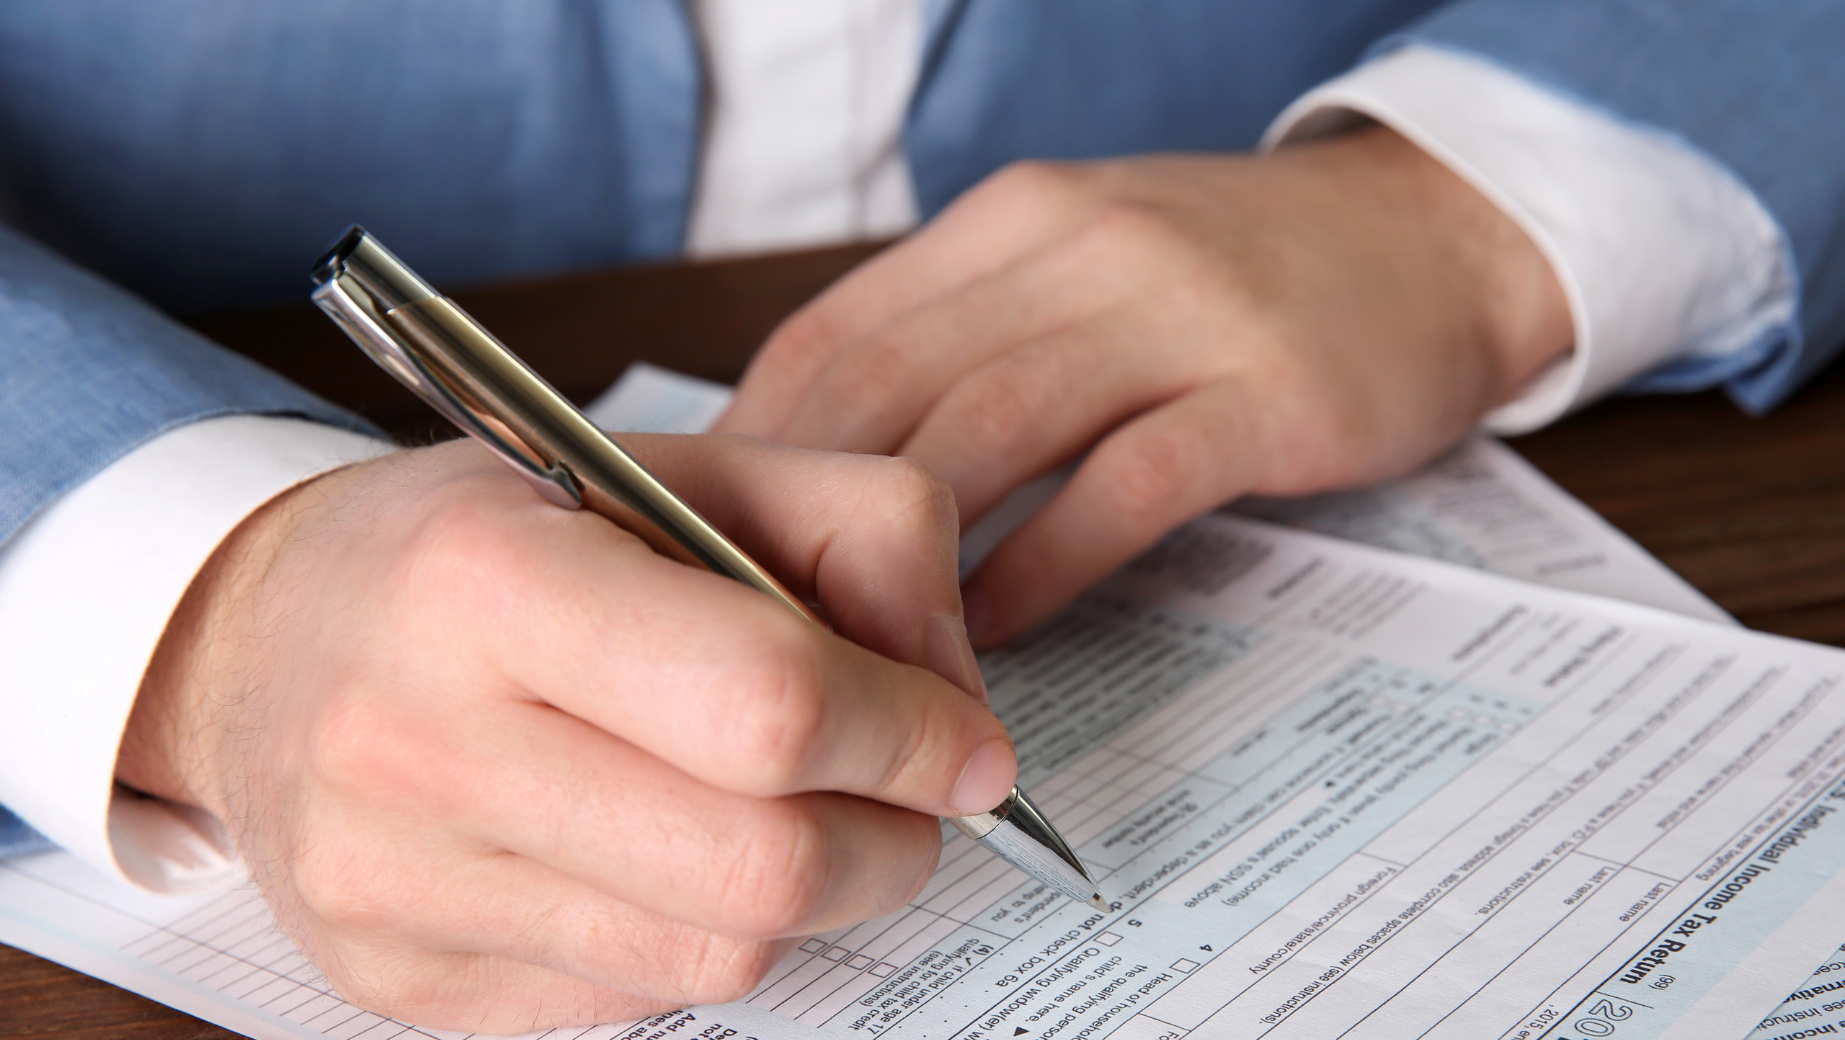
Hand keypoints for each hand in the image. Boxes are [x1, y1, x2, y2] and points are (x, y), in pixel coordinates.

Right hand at [115, 435, 1013, 1030]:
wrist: (261, 637)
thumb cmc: (489, 541)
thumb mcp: (675, 468)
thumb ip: (857, 534)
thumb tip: (958, 708)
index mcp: (487, 578)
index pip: (767, 704)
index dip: (909, 736)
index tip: (968, 746)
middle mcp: (414, 741)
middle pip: (760, 866)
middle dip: (889, 843)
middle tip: (907, 800)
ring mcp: (391, 883)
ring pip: (715, 957)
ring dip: (811, 897)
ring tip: (794, 814)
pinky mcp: (394, 979)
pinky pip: (633, 1001)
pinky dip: (699, 936)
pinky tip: (670, 853)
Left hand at [718, 126, 1571, 643]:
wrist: (1437, 234)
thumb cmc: (1236, 272)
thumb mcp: (1083, 260)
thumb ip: (967, 335)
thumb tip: (832, 453)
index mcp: (1014, 221)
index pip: (838, 328)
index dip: (756, 443)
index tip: (707, 538)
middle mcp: (1078, 249)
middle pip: (893, 385)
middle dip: (806, 511)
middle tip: (754, 622)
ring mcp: (1175, 315)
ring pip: (990, 433)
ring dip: (909, 553)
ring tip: (857, 646)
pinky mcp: (1262, 393)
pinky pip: (1117, 490)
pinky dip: (1039, 569)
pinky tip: (994, 634)